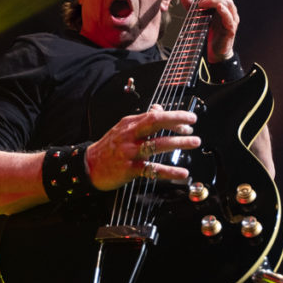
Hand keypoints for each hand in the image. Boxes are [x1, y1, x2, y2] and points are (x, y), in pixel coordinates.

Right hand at [85, 104, 200, 190]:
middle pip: (155, 123)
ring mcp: (130, 152)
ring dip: (178, 143)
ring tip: (194, 142)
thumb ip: (142, 119)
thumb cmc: (108, 148)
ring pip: (157, 144)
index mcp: (130, 124)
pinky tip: (182, 173)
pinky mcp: (130, 169)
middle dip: (176, 122)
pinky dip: (169, 171)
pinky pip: (152, 169)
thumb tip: (159, 108)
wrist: (88, 166)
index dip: (173, 116)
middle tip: (193, 126)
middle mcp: (130, 135)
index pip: (154, 116)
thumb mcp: (123, 129)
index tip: (189, 119)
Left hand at [180, 0, 238, 62]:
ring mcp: (231, 19)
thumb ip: (192, 7)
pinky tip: (218, 8)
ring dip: (213, 0)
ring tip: (202, 6)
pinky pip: (229, 18)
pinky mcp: (230, 29)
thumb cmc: (208, 33)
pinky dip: (224, 11)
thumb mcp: (198, 17)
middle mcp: (230, 10)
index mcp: (224, 5)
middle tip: (200, 2)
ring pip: (228, 2)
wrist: (214, 52)